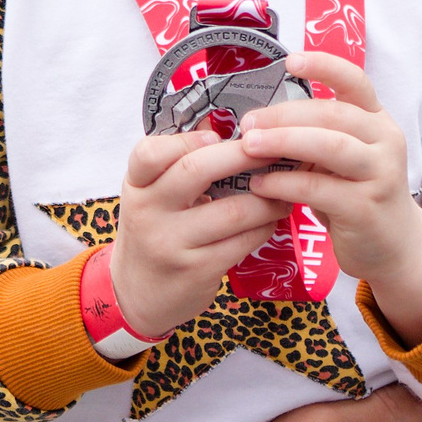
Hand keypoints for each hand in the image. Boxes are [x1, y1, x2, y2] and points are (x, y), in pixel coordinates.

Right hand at [110, 129, 291, 338]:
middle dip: (242, 155)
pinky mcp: (196, 271)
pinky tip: (272, 219)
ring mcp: (170, 244)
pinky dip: (265, 226)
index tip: (219, 135)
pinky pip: (242, 241)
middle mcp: (148, 212)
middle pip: (196, 170)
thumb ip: (179, 165)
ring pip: (232, 211)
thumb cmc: (155, 231)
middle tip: (272, 150)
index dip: (187, 139)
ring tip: (285, 189)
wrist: (137, 294)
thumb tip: (229, 127)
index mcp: (137, 185)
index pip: (149, 152)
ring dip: (267, 198)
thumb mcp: (153, 196)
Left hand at [238, 52, 421, 341]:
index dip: (324, 66)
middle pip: (333, 114)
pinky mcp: (366, 208)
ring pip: (330, 146)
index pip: (356, 81)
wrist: (393, 247)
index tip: (290, 60)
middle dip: (284, 115)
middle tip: (247, 122)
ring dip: (283, 142)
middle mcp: (385, 141)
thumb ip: (314, 136)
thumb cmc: (356, 195)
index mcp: (377, 121)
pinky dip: (284, 183)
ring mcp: (380, 174)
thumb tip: (257, 121)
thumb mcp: (341, 160)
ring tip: (248, 147)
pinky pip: (319, 188)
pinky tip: (260, 184)